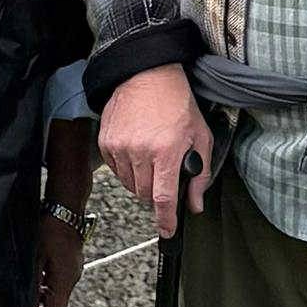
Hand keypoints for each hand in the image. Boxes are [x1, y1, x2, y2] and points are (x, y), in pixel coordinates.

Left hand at [34, 214, 85, 306]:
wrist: (65, 210)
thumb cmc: (51, 230)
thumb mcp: (35, 255)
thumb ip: (32, 278)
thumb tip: (26, 294)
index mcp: (64, 279)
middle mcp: (72, 277)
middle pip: (57, 302)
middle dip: (40, 302)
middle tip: (23, 296)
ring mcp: (73, 269)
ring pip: (58, 290)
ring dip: (43, 290)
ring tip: (28, 281)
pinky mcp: (71, 261)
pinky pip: (60, 277)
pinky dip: (48, 279)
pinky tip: (36, 268)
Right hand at [98, 63, 212, 237]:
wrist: (147, 75)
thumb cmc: (177, 103)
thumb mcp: (200, 136)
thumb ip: (200, 174)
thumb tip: (195, 204)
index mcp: (166, 151)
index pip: (163, 198)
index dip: (166, 220)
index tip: (168, 230)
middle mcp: (140, 151)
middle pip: (145, 194)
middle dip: (157, 193)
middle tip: (165, 175)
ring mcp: (120, 147)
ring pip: (130, 184)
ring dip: (141, 181)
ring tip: (151, 158)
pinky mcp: (106, 142)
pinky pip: (116, 170)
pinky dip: (127, 169)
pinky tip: (137, 151)